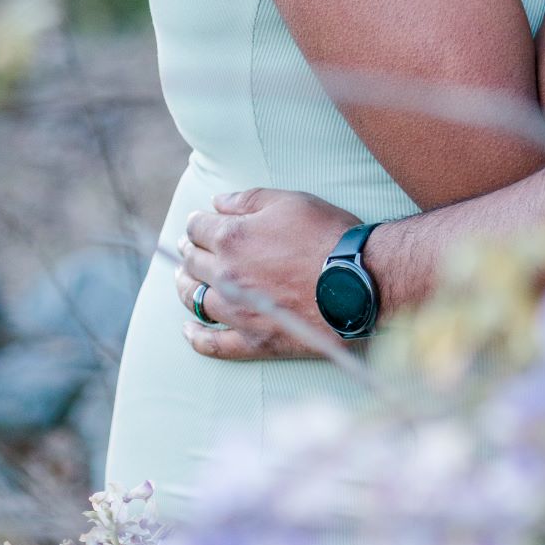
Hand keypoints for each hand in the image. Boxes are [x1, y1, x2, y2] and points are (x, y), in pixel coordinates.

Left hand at [177, 187, 356, 359]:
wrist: (359, 284)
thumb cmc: (329, 237)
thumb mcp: (292, 202)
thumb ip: (249, 199)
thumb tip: (217, 202)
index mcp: (232, 238)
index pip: (198, 228)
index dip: (196, 224)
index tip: (198, 224)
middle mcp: (226, 275)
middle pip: (193, 262)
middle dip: (189, 252)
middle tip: (190, 249)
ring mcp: (237, 310)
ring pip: (195, 300)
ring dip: (185, 287)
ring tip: (185, 281)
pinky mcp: (253, 340)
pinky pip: (214, 344)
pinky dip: (197, 338)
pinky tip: (189, 330)